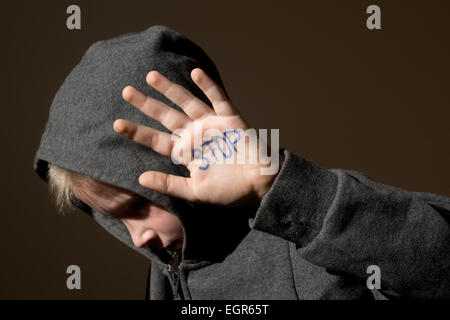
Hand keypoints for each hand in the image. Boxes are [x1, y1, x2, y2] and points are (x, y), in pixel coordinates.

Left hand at [113, 68, 281, 205]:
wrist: (259, 186)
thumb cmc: (228, 191)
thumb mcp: (194, 192)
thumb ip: (169, 184)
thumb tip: (140, 178)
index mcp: (185, 153)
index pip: (156, 140)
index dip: (137, 132)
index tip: (117, 124)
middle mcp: (194, 135)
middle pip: (166, 116)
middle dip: (147, 104)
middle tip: (126, 91)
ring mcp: (211, 124)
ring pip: (187, 102)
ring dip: (170, 89)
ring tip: (151, 76)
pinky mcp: (230, 118)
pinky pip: (218, 99)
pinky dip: (208, 86)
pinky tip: (195, 73)